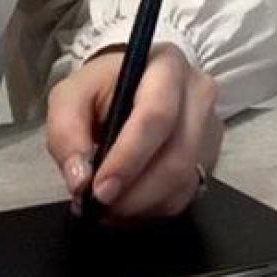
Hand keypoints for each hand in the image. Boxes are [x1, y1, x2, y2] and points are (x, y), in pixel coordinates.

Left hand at [46, 43, 222, 220]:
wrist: (130, 85)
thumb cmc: (104, 86)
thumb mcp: (72, 93)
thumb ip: (67, 129)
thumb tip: (80, 179)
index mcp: (166, 67)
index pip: (156, 116)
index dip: (128, 157)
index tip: (100, 188)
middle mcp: (197, 95)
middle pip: (176, 156)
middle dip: (134, 191)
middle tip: (101, 205)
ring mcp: (209, 129)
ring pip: (182, 182)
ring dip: (140, 204)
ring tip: (108, 207)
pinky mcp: (209, 158)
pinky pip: (185, 196)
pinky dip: (152, 209)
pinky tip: (127, 203)